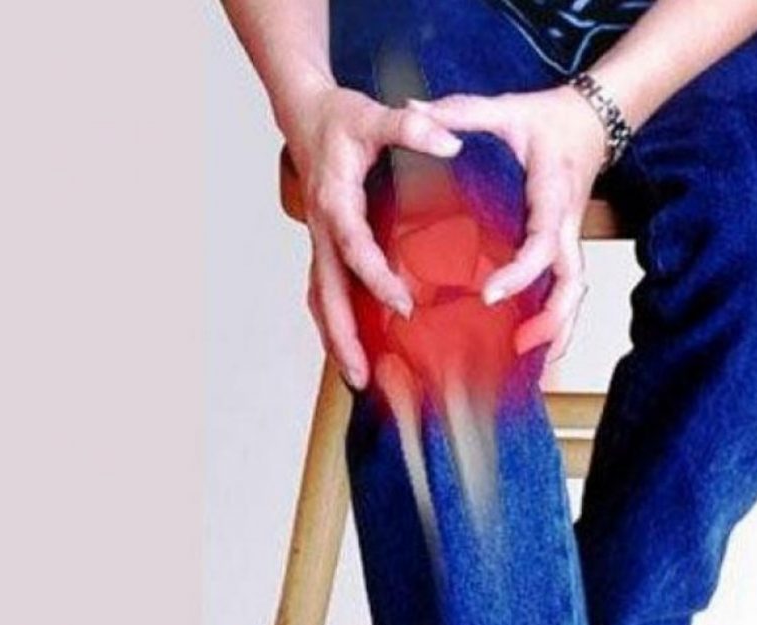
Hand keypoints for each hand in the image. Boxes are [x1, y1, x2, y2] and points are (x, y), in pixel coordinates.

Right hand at [290, 86, 462, 388]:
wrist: (305, 114)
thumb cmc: (339, 118)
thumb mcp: (374, 114)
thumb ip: (411, 127)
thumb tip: (451, 142)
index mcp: (334, 203)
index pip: (353, 249)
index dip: (376, 280)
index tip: (403, 306)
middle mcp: (322, 230)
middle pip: (326, 293)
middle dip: (342, 337)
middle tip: (362, 376)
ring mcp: (321, 242)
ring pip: (322, 300)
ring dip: (336, 340)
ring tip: (358, 379)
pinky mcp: (327, 247)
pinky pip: (329, 292)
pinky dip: (340, 322)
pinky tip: (361, 348)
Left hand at [408, 86, 605, 360]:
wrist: (589, 122)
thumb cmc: (548, 120)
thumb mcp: (505, 109)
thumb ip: (460, 112)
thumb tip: (412, 112)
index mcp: (553, 195)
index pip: (542, 243)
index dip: (521, 273)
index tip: (489, 293)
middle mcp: (565, 225)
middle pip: (572, 282)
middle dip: (552, 319)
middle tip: (519, 346)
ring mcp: (567, 239)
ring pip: (573, 293)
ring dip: (558, 329)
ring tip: (528, 360)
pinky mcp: (562, 247)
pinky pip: (564, 290)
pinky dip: (554, 321)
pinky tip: (532, 346)